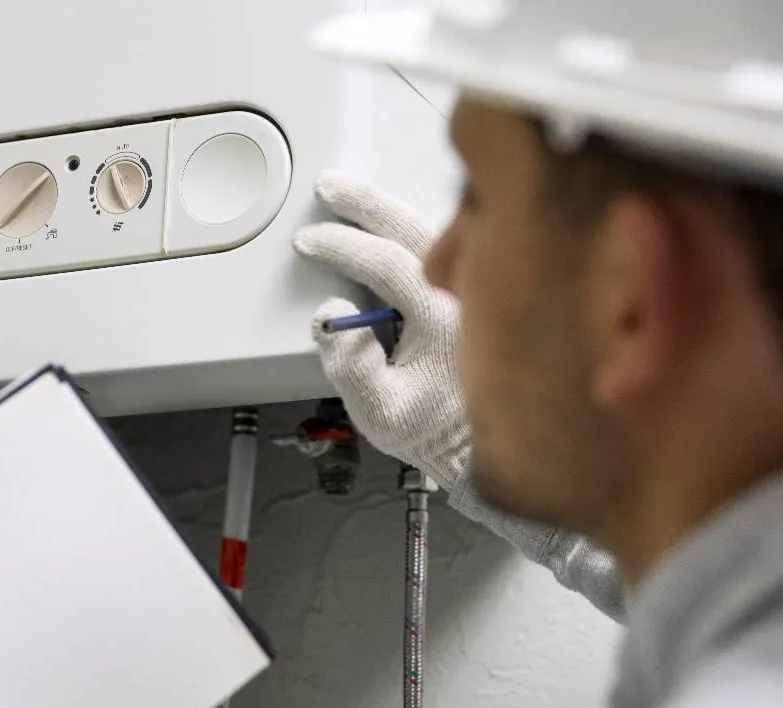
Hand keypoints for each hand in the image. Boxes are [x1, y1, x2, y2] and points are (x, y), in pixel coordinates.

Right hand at [294, 171, 625, 621]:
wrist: (472, 442)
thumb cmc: (430, 428)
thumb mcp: (381, 412)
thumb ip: (350, 368)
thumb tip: (332, 316)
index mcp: (444, 319)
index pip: (389, 264)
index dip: (343, 248)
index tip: (310, 243)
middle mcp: (466, 295)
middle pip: (416, 230)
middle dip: (367, 205)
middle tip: (329, 190)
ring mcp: (472, 288)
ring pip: (431, 230)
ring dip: (387, 210)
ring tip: (349, 194)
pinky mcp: (469, 291)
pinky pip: (442, 244)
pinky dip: (408, 227)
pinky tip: (385, 222)